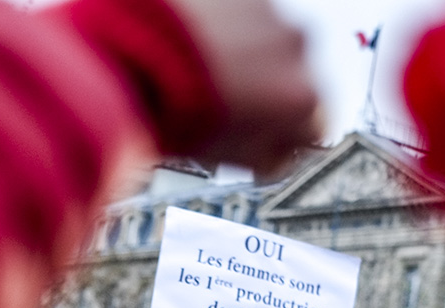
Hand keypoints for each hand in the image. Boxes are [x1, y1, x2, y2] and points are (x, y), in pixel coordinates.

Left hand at [168, 0, 322, 172]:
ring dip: (247, 52)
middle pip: (295, 76)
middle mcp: (299, 49)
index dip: (285, 133)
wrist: (128, 56)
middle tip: (225, 100)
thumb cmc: (175, 112)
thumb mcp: (229, 156)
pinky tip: (194, 41)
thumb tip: (279, 155)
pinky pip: (245, 12)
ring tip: (203, 68)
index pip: (316, 125)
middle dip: (268, 87)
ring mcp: (271, 12)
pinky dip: (228, 25)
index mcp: (302, 99)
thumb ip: (270, 156)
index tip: (262, 135)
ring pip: (269, 39)